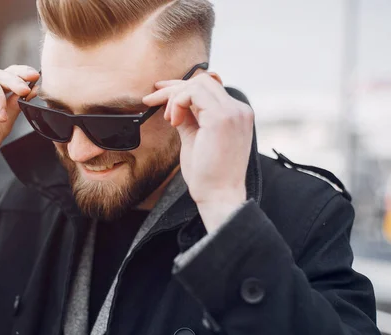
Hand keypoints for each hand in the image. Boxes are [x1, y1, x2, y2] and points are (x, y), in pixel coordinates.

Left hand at [143, 73, 253, 230]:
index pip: (209, 88)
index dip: (182, 87)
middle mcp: (239, 110)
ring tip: (169, 120)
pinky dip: (177, 103)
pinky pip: (193, 93)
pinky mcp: (221, 117)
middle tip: (151, 101)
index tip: (160, 94)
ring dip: (175, 97)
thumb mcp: (196, 139)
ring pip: (197, 83)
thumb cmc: (208, 176)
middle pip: (203, 81)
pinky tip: (174, 122)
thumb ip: (189, 119)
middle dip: (173, 88)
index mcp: (237, 115)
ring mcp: (233, 112)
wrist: (218, 196)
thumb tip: (174, 104)